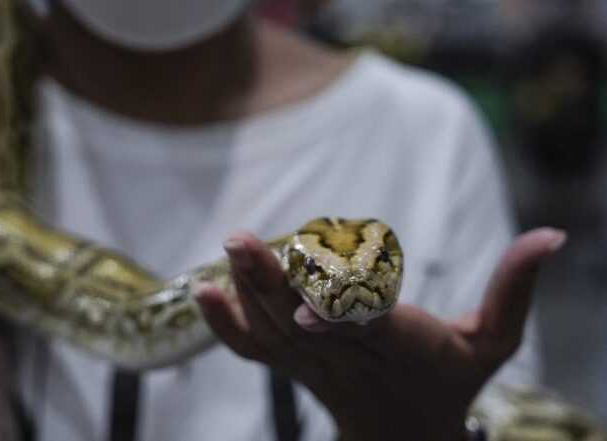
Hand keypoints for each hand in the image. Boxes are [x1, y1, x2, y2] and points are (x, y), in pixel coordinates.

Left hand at [195, 228, 564, 440]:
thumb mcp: (495, 340)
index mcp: (402, 349)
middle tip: (242, 241)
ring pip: (278, 331)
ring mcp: (316, 365)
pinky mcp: (295, 366)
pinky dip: (228, 327)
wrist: (404, 433)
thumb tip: (552, 234)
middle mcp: (352, 359)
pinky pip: (256, 351)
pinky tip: (203, 295)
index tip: (312, 300)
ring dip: (250, 290)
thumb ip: (515, 288)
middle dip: (274, 283)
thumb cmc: (451, 376)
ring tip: (231, 246)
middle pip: (309, 322)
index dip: (342, 314)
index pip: (368, 329)